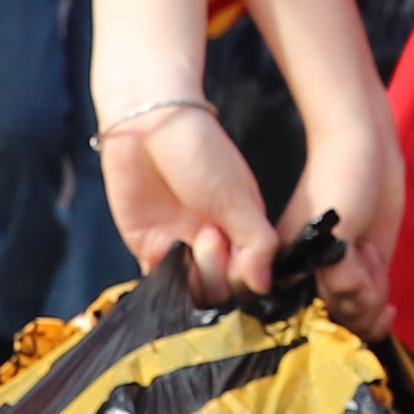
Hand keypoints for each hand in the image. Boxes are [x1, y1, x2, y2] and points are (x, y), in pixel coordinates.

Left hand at [100, 96, 279, 295]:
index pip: (253, 276)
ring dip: (197, 277)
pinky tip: (169, 263)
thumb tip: (264, 286)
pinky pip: (162, 283)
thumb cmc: (199, 149)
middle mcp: (216, 242)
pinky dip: (168, 284)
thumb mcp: (237, 197)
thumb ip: (258, 244)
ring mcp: (182, 246)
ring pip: (195, 291)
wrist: (148, 122)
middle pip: (225, 288)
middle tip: (209, 234)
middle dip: (220, 271)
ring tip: (190, 239)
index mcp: (244, 228)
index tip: (239, 250)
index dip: (247, 274)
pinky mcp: (149, 247)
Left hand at [280, 111, 405, 334]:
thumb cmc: (365, 196)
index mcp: (301, 274)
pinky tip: (368, 249)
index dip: (364, 327)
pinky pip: (351, 292)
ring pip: (347, 312)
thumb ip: (360, 292)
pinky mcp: (313, 253)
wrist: (362, 147)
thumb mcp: (365, 256)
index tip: (386, 312)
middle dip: (372, 305)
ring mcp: (300, 267)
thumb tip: (366, 331)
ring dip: (374, 289)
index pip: (331, 329)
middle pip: (343, 326)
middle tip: (374, 261)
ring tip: (369, 251)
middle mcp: (293, 274)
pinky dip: (372, 277)